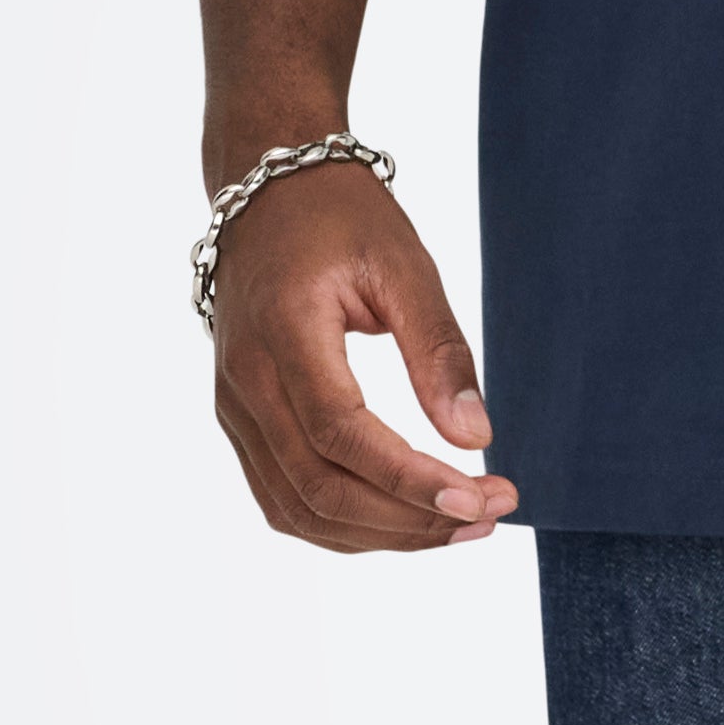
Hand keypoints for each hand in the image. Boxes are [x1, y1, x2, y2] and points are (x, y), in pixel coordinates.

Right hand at [209, 166, 516, 554]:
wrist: (266, 190)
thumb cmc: (339, 217)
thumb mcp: (405, 266)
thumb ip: (440, 351)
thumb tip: (476, 438)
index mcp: (282, 333)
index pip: (341, 435)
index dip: (409, 480)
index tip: (481, 497)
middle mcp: (245, 381)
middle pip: (319, 488)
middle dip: (410, 519)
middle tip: (489, 516)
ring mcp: (234, 406)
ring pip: (299, 509)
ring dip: (382, 534)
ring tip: (459, 525)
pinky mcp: (241, 419)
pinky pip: (284, 497)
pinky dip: (344, 523)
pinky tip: (403, 518)